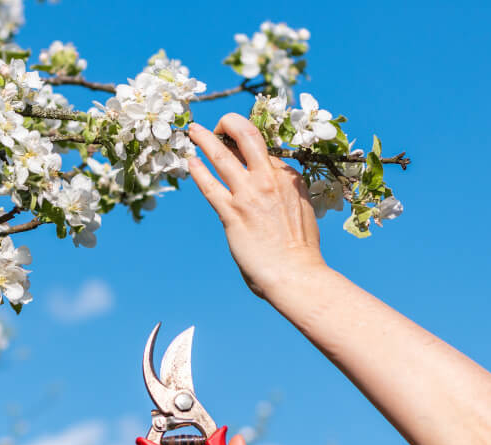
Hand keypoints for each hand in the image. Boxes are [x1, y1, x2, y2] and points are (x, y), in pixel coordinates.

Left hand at [187, 114, 326, 299]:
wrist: (296, 274)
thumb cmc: (300, 250)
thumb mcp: (300, 209)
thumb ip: (284, 192)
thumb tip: (269, 188)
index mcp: (288, 177)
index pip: (263, 148)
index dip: (246, 142)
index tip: (234, 142)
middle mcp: (269, 179)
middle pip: (246, 135)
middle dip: (228, 123)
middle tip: (216, 126)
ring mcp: (249, 194)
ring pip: (221, 155)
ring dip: (204, 139)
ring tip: (192, 130)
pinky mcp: (232, 213)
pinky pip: (209, 185)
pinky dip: (197, 171)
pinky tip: (190, 162)